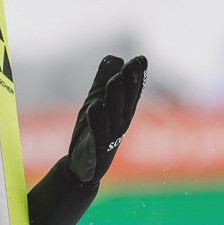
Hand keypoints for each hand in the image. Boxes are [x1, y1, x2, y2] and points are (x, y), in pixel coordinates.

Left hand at [67, 55, 146, 183]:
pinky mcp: (97, 148)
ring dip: (115, 98)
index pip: (133, 92)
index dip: (138, 77)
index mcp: (122, 112)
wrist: (83, 166)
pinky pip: (97, 132)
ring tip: (114, 81)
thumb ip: (103, 80)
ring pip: (113, 114)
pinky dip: (96, 119)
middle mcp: (120, 123)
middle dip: (130, 83)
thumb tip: (114, 58)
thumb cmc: (93, 132)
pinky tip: (94, 105)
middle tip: (132, 65)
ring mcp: (110, 136)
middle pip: (126, 101)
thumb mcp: (97, 102)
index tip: (141, 59)